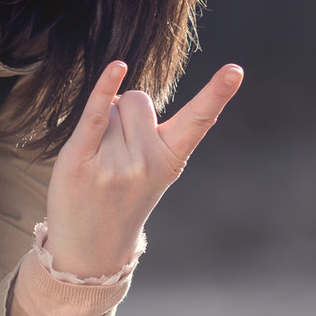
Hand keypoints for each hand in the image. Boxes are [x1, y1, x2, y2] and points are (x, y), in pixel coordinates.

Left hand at [45, 62, 243, 276]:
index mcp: (170, 161)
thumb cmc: (120, 200)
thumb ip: (150, 135)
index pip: (197, 120)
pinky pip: (94, 113)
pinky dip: (103, 87)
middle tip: (116, 152)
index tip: (236, 70)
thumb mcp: (151, 173)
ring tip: (98, 159)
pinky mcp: (79, 159)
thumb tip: (123, 93)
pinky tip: (116, 68)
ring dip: (103, 121)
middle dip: (125, 112)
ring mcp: (113, 163)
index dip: (218, 92)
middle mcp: (145, 161)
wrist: (89, 247)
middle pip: (137, 99)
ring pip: (111, 105)